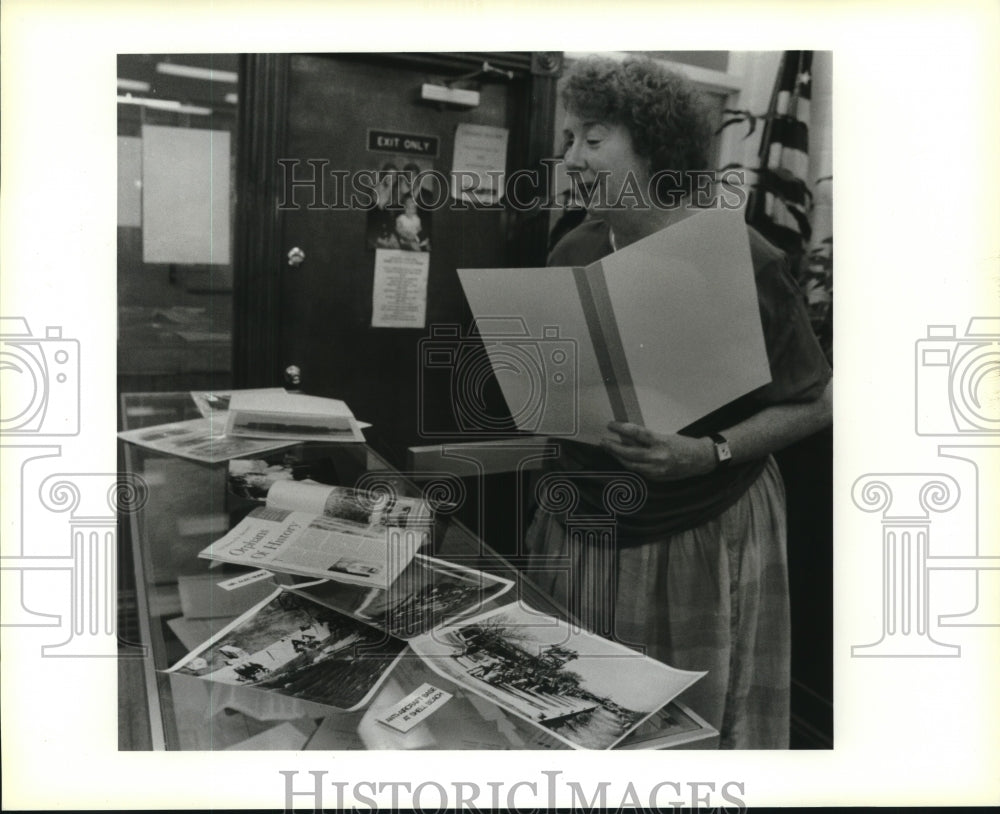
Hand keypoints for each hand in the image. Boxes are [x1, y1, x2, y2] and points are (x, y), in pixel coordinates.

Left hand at [600, 421, 716, 481]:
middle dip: (613, 447)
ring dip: (618, 457)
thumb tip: (627, 436)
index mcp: (661, 442)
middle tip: (603, 441)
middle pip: (629, 453)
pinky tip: (623, 459)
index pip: (636, 434)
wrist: (701, 460)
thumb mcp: (666, 435)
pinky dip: (629, 464)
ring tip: (610, 449)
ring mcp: (657, 470)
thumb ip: (647, 438)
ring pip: (631, 464)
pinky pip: (638, 471)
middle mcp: (658, 457)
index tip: (610, 425)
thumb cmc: (684, 444)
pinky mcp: (657, 478)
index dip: (621, 429)